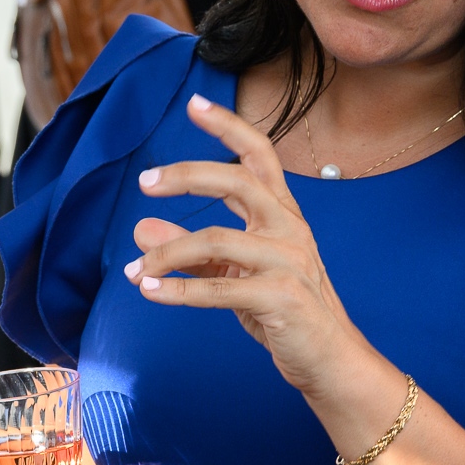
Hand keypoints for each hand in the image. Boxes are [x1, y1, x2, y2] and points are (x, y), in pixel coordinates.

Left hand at [124, 93, 396, 408]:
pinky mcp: (282, 297)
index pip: (258, 156)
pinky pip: (219, 288)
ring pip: (216, 239)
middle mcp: (289, 229)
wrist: (329, 360)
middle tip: (146, 181)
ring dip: (166, 254)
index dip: (228, 127)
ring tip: (134, 271)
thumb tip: (140, 229)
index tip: (194, 104)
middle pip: (237, 181)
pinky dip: (179, 290)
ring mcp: (289, 261)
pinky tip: (150, 292)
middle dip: (188, 175)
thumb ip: (189, 251)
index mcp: (281, 215)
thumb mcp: (232, 274)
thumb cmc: (282, 312)